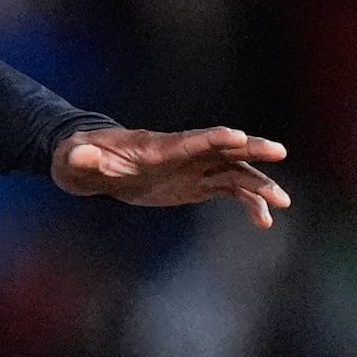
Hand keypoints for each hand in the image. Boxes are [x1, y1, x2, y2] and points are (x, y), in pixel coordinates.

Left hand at [51, 126, 291, 227]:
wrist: (91, 166)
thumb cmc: (80, 158)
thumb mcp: (75, 159)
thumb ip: (82, 158)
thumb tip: (81, 156)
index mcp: (158, 146)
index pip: (190, 139)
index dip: (213, 137)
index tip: (238, 136)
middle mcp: (184, 153)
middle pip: (224, 148)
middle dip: (251, 149)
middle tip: (279, 151)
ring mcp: (193, 168)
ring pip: (234, 172)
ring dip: (258, 184)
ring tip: (281, 203)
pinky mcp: (196, 184)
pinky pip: (229, 191)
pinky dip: (248, 203)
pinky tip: (263, 221)